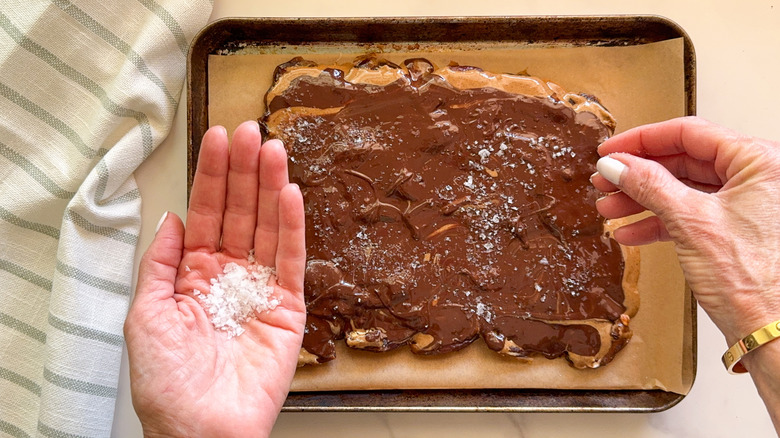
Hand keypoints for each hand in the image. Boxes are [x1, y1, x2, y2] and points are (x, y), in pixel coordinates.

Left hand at [124, 121, 305, 437]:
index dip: (212, 176)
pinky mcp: (289, 308)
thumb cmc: (166, 384)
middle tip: (250, 131)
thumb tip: (171, 219)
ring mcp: (260, 289)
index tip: (219, 139)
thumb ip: (159, 263)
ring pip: (267, 228)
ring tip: (272, 150)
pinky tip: (289, 195)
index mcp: (193, 275)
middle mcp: (229, 276)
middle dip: (243, 171)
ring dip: (269, 187)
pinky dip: (291, 227)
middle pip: (239, 212)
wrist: (201, 430)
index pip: (206, 213)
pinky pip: (290, 260)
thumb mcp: (144, 315)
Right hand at [592, 116, 779, 345]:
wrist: (774, 333)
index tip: (611, 151)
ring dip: (643, 200)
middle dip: (639, 175)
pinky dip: (660, 222)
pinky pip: (691, 215)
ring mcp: (748, 206)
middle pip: (685, 162)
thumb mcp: (691, 222)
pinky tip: (631, 232)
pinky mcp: (737, 231)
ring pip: (684, 190)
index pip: (690, 133)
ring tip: (609, 208)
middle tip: (605, 181)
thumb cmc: (756, 281)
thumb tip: (617, 165)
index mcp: (761, 161)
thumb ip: (649, 185)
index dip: (642, 140)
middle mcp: (759, 178)